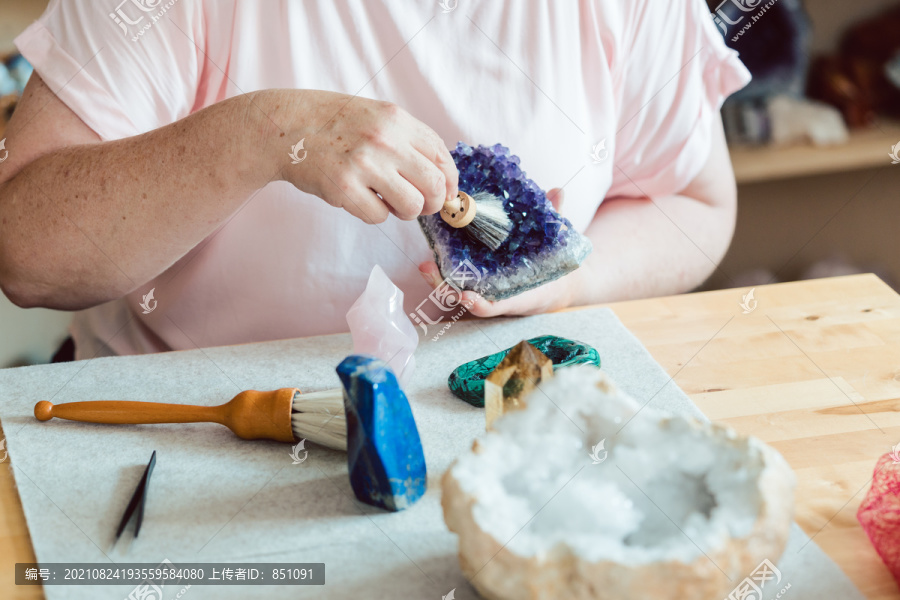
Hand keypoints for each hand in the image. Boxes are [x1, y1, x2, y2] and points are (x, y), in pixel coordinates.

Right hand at [278, 91, 457, 223]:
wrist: (283, 127)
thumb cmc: (332, 124)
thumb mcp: (375, 116)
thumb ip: (408, 141)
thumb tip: (443, 180)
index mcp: (396, 119)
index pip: (442, 157)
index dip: (451, 182)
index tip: (447, 195)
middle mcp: (384, 140)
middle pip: (435, 186)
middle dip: (434, 203)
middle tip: (420, 206)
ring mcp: (364, 165)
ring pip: (411, 206)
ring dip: (404, 211)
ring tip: (387, 200)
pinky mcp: (344, 189)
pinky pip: (379, 217)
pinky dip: (374, 214)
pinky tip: (359, 198)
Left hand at [418, 189, 584, 316]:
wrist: (553, 285)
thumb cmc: (554, 271)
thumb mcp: (559, 248)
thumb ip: (556, 223)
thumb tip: (557, 191)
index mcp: (515, 296)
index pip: (494, 305)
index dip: (479, 303)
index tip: (467, 297)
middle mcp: (496, 296)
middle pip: (465, 298)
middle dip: (446, 289)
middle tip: (429, 271)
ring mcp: (485, 290)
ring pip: (456, 290)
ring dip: (438, 280)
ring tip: (424, 265)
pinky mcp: (477, 280)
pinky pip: (458, 279)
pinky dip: (444, 272)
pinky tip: (430, 259)